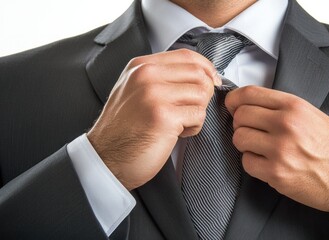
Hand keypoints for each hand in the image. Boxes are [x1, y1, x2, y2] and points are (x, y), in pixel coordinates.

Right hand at [88, 49, 220, 189]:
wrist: (107, 158)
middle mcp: (146, 75)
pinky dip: (194, 127)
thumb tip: (201, 73)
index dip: (206, 68)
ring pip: (201, 94)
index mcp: (141, 66)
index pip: (187, 55)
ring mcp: (154, 95)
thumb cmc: (124, 128)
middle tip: (191, 109)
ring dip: (197, 112)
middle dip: (204, 93)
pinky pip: (198, 115)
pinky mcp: (163, 116)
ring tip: (180, 123)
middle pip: (199, 73)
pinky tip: (177, 133)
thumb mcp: (136, 90)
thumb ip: (162, 77)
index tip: (211, 80)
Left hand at [225, 86, 328, 211]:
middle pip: (240, 115)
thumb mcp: (311, 114)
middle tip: (250, 130)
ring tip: (259, 147)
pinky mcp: (276, 172)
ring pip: (239, 138)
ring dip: (245, 143)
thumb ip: (281, 107)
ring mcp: (279, 149)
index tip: (232, 105)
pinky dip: (252, 162)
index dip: (234, 99)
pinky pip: (246, 162)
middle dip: (240, 123)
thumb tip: (250, 105)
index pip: (250, 93)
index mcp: (293, 106)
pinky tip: (266, 162)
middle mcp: (285, 124)